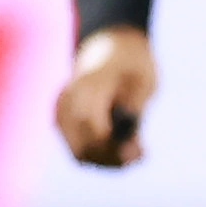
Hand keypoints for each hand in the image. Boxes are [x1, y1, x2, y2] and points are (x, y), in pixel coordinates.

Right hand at [57, 26, 156, 166]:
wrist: (110, 46)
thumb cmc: (131, 62)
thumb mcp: (143, 77)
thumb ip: (135, 104)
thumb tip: (128, 133)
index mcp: (86, 86)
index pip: (91, 129)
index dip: (114, 148)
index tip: (139, 153)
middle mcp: (67, 101)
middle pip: (83, 147)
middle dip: (113, 158)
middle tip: (142, 154)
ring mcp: (62, 112)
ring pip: (80, 153)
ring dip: (109, 160)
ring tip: (138, 151)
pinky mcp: (63, 123)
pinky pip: (80, 149)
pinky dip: (102, 154)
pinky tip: (126, 147)